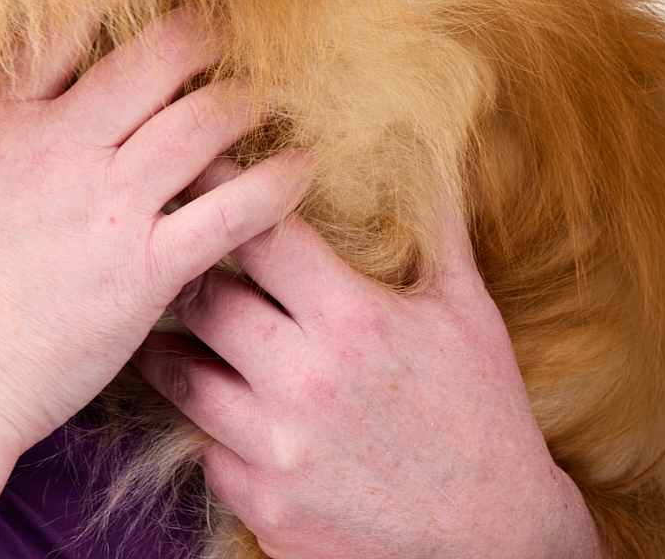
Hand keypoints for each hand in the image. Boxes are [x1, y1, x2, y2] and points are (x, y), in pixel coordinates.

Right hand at [0, 11, 312, 454]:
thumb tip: (2, 103)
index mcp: (1, 120)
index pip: (65, 28)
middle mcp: (61, 144)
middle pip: (156, 60)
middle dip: (203, 36)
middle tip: (231, 30)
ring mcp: (107, 203)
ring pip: (203, 121)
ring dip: (244, 101)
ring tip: (268, 97)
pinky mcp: (145, 268)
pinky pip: (232, 209)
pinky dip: (275, 182)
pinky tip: (299, 167)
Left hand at [137, 193, 605, 558]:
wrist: (498, 548)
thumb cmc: (483, 419)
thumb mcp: (469, 316)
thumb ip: (436, 229)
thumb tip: (422, 146)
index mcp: (352, 320)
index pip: (256, 231)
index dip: (217, 191)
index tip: (193, 171)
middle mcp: (305, 381)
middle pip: (197, 294)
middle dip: (181, 267)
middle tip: (169, 250)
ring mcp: (276, 448)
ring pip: (177, 369)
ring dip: (170, 341)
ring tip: (167, 319)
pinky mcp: (261, 504)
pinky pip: (200, 443)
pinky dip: (202, 420)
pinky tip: (212, 400)